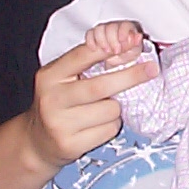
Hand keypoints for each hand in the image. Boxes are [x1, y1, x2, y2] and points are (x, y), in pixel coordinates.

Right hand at [26, 37, 157, 171]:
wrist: (37, 142)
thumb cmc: (60, 103)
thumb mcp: (64, 78)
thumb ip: (89, 63)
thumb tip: (127, 48)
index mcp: (50, 76)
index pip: (84, 55)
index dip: (111, 49)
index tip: (134, 44)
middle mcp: (52, 99)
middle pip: (101, 85)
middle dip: (131, 76)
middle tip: (151, 69)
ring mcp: (60, 124)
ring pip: (110, 110)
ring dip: (116, 108)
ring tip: (102, 109)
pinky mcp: (70, 144)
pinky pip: (108, 129)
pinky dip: (111, 125)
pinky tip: (97, 125)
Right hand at [85, 20, 144, 67]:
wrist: (115, 63)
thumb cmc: (127, 55)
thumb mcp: (133, 52)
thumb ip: (135, 44)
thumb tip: (138, 36)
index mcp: (128, 30)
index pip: (125, 25)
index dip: (123, 32)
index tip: (122, 40)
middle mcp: (116, 27)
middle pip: (111, 27)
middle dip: (112, 40)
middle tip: (116, 51)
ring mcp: (104, 30)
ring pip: (100, 29)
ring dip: (102, 40)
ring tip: (106, 50)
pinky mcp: (94, 35)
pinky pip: (90, 33)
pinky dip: (91, 41)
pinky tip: (94, 49)